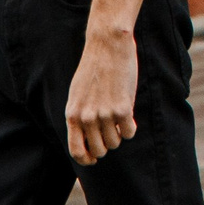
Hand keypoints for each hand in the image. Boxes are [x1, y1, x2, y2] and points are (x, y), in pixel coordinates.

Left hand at [64, 23, 138, 165]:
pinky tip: (128, 113)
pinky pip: (129, 133)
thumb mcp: (77, 95)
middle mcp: (87, 118)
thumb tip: (87, 144)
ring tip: (118, 116)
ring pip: (115, 142)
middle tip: (111, 129)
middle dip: (107, 144)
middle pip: (100, 150)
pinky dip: (131, 127)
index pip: (76, 152)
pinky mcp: (122, 109)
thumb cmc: (94, 69)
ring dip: (119, 133)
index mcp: (73, 115)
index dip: (86, 160)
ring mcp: (104, 115)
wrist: (107, 45)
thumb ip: (80, 118)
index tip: (94, 158)